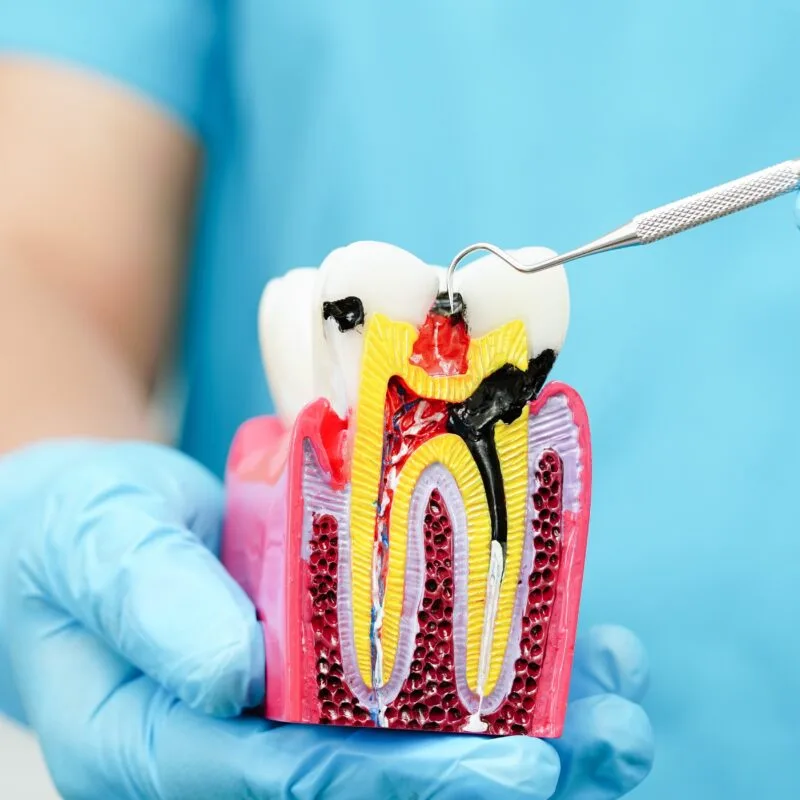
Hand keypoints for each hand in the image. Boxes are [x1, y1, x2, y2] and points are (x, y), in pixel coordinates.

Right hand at [0, 441, 651, 798]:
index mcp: (168, 747)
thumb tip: (228, 671)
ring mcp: (289, 705)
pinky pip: (416, 679)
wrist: (84, 523)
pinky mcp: (324, 658)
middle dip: (500, 774)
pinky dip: (497, 666)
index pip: (299, 784)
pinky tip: (571, 645)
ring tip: (620, 710)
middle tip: (610, 744)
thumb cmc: (76, 534)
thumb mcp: (97, 544)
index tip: (525, 769)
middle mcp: (241, 745)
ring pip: (414, 742)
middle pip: (379, 783)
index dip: (415, 782)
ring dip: (527, 729)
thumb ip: (149, 599)